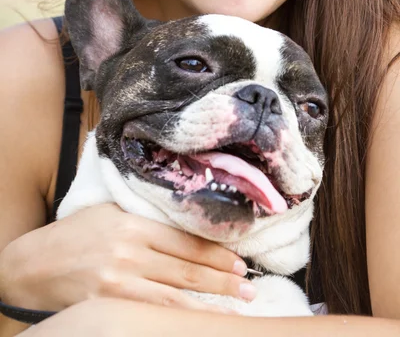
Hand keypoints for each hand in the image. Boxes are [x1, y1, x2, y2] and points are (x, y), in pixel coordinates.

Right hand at [0, 204, 254, 313]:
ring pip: (176, 296)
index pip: (186, 241)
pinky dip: (179, 317)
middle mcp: (130, 252)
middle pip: (187, 269)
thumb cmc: (75, 234)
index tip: (239, 261)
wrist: (34, 263)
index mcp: (133, 224)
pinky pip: (153, 314)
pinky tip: (198, 320)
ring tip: (238, 306)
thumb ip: (146, 217)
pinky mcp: (108, 305)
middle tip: (249, 285)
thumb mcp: (111, 212)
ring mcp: (119, 282)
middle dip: (223, 279)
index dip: (216, 253)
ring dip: (211, 302)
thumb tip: (187, 225)